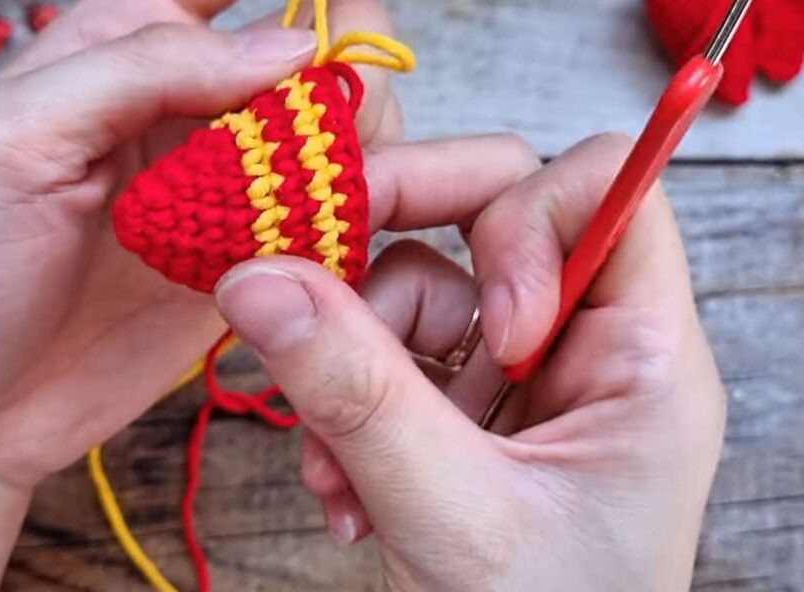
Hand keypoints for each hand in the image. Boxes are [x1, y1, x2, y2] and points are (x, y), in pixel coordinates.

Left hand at [0, 0, 403, 487]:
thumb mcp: (18, 137)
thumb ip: (144, 70)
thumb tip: (288, 45)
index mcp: (117, 52)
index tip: (339, 14)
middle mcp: (179, 112)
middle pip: (293, 56)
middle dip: (340, 64)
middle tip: (348, 112)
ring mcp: (218, 189)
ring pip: (321, 133)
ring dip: (354, 140)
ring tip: (347, 174)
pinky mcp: (244, 260)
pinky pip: (320, 216)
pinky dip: (349, 212)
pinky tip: (349, 222)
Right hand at [216, 133, 725, 590]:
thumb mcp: (455, 514)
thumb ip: (357, 394)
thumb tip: (259, 280)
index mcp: (642, 354)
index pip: (599, 189)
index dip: (522, 218)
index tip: (488, 323)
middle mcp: (581, 342)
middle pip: (488, 208)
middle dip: (389, 251)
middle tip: (310, 283)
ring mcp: (514, 371)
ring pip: (414, 287)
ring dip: (348, 362)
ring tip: (333, 466)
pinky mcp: (459, 403)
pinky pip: (383, 353)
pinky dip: (342, 407)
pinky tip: (341, 485)